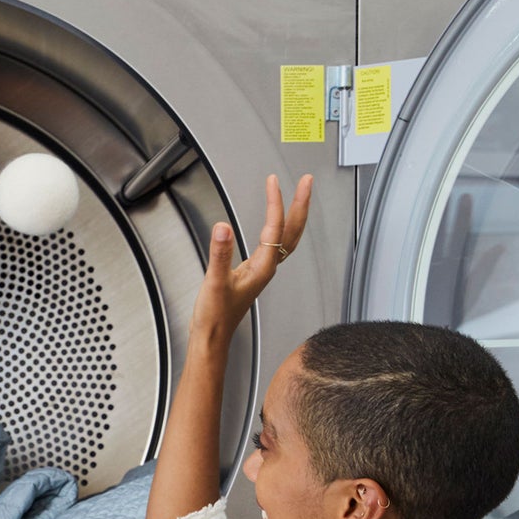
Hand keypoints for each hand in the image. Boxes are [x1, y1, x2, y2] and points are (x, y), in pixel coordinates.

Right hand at [191, 174, 312, 345]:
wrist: (212, 337)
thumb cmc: (215, 316)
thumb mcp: (214, 283)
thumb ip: (220, 254)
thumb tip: (222, 228)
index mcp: (262, 267)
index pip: (274, 227)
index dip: (275, 202)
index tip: (272, 182)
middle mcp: (267, 267)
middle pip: (292, 231)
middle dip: (300, 204)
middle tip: (307, 182)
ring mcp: (262, 270)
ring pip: (287, 238)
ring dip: (294, 215)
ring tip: (297, 196)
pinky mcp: (254, 273)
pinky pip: (275, 245)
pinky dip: (279, 228)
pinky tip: (274, 224)